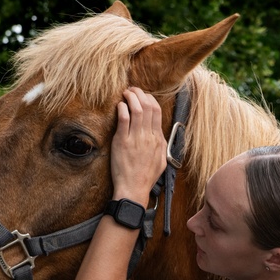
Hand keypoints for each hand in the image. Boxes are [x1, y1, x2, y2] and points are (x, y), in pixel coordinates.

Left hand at [111, 87, 166, 205]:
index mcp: (158, 140)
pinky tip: (119, 105)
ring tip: (125, 93)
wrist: (134, 189)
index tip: (142, 97)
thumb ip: (160, 146)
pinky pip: (124, 119)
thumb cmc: (145, 177)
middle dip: (139, 94)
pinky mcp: (123, 142)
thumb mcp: (160, 161)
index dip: (149, 99)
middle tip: (132, 90)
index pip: (157, 112)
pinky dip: (122, 108)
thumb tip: (158, 135)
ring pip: (137, 109)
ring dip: (131, 97)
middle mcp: (149, 137)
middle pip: (148, 106)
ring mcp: (136, 139)